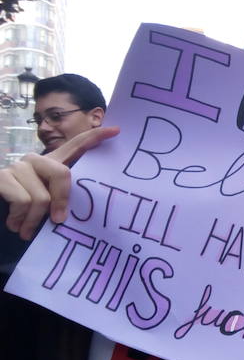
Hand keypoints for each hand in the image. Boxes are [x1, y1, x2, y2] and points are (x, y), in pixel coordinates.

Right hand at [0, 126, 118, 238]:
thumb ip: (64, 201)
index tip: (116, 130)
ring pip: (41, 197)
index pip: (76, 146)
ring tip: (27, 229)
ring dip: (34, 220)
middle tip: (58, 221)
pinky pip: (23, 201)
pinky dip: (19, 219)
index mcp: (52, 165)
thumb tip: (78, 212)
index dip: (95, 137)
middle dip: (61, 202)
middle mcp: (35, 160)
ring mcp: (17, 167)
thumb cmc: (25, 216)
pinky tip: (14, 224)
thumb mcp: (50, 208)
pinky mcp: (1, 176)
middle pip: (62, 174)